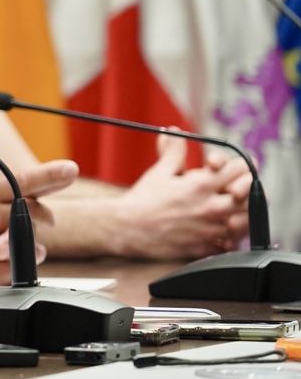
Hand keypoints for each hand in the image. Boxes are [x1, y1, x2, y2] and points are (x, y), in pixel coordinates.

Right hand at [0, 160, 75, 284]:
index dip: (50, 175)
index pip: (21, 181)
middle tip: (49, 218)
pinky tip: (4, 268)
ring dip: (33, 246)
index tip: (70, 168)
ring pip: (28, 242)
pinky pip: (10, 269)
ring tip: (31, 249)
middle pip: (32, 212)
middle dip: (44, 215)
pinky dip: (10, 269)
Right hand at [108, 135, 248, 258]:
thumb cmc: (143, 199)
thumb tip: (174, 132)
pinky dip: (232, 237)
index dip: (240, 165)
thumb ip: (174, 151)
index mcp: (201, 184)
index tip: (235, 166)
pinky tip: (221, 230)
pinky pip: (233, 243)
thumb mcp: (159, 171)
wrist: (128, 228)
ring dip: (244, 213)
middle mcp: (211, 206)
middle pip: (251, 195)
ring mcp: (211, 229)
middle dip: (247, 188)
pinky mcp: (207, 247)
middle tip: (238, 187)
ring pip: (248, 221)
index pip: (240, 169)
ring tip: (232, 209)